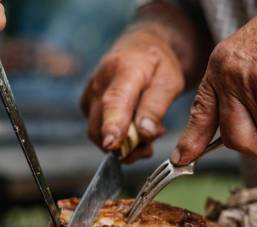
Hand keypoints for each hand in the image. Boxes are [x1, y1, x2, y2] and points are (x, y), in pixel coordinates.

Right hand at [80, 29, 185, 162]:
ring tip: (145, 135)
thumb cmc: (158, 65)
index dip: (113, 124)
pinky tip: (134, 129)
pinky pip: (98, 132)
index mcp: (124, 70)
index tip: (112, 143)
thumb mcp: (170, 81)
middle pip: (100, 124)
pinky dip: (117, 140)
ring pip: (97, 133)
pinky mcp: (87, 106)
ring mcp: (90, 94)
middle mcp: (100, 82)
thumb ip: (157, 106)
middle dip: (125, 146)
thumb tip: (144, 133)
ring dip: (122, 146)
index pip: (114, 101)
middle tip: (149, 147)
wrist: (140, 49)